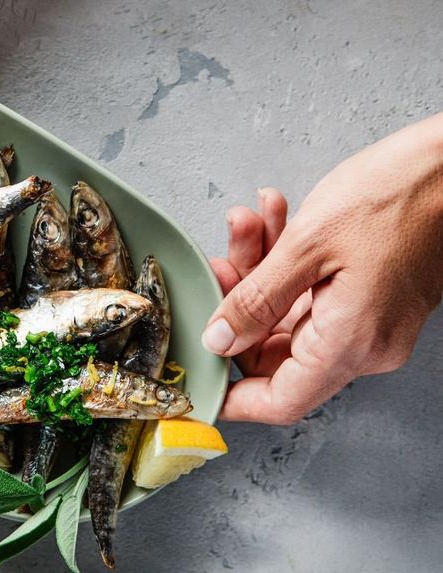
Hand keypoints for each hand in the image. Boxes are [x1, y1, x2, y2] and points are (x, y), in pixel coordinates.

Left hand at [204, 114, 442, 424]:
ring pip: (290, 312)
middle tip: (218, 261)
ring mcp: (369, 321)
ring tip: (247, 220)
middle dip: (238, 304)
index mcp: (351, 344)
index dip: (231, 393)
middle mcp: (364, 344)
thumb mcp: (307, 246)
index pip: (280, 400)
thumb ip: (256, 300)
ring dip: (260, 269)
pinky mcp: (371, 295)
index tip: (195, 374)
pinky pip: (314, 292)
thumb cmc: (398, 193)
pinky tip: (274, 217)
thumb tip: (219, 342)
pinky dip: (288, 260)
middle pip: (275, 349)